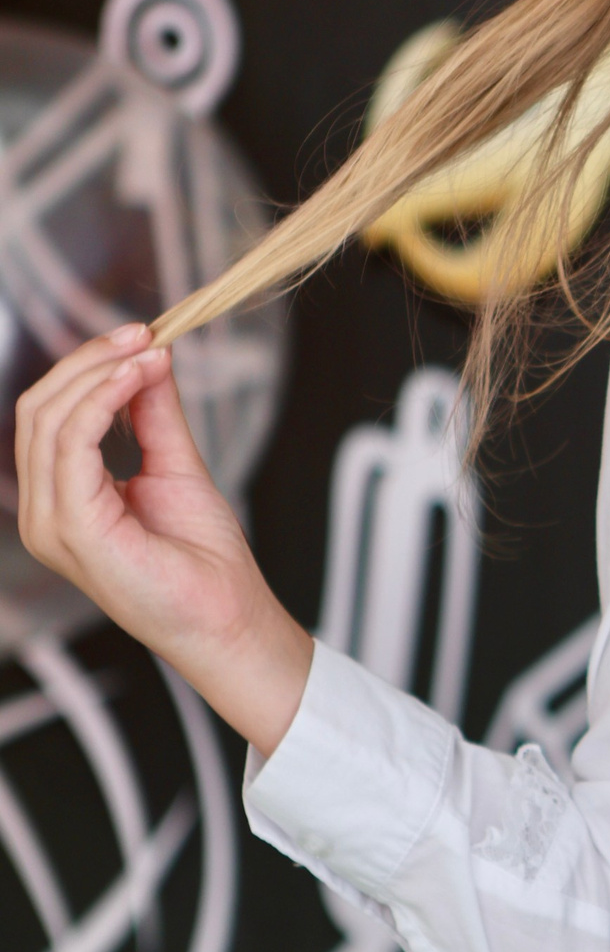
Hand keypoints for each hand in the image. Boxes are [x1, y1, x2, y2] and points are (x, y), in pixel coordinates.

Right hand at [15, 323, 312, 755]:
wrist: (228, 617)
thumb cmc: (203, 560)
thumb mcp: (174, 464)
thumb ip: (153, 412)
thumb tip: (148, 355)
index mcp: (61, 498)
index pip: (48, 413)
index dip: (89, 366)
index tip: (142, 335)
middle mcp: (43, 511)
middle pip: (39, 407)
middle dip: (90, 360)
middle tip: (143, 334)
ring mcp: (50, 522)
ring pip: (47, 417)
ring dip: (99, 372)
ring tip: (147, 352)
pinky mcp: (72, 528)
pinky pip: (69, 444)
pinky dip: (100, 400)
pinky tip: (136, 378)